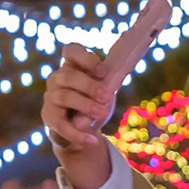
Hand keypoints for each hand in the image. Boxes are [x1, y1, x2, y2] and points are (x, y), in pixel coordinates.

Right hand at [42, 0, 173, 188]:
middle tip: (106, 96)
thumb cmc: (96, 102)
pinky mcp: (49, 119)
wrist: (81, 129)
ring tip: (102, 115)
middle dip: (89, 85)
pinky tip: (93, 140)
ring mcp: (51, 98)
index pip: (70, 50)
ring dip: (86, 106)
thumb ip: (114, 77)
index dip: (85, 57)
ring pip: (64, 97)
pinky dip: (79, 134)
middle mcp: (57, 78)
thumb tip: (138, 49)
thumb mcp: (107, 87)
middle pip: (68, 76)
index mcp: (72, 65)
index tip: (102, 70)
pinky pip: (62, 126)